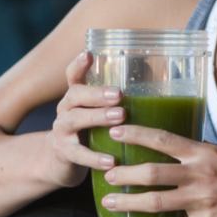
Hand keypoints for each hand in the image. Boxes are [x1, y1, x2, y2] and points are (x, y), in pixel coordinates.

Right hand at [42, 51, 124, 188]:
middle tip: (119, 94)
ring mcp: (62, 131)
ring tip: (120, 117)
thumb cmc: (88, 132)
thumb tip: (155, 81)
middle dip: (97, 93)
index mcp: (75, 97)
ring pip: (74, 120)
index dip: (79, 65)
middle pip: (75, 94)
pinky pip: (79, 154)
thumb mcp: (97, 113)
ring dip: (97, 117)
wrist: (61, 162)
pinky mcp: (64, 153)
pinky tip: (111, 161)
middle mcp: (65, 109)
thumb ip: (116, 101)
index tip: (89, 54)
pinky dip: (95, 157)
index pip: (73, 75)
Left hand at [98, 123, 216, 216]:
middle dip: (124, 174)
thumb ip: (199, 155)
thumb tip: (176, 149)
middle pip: (152, 173)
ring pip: (157, 202)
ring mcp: (203, 199)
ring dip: (130, 203)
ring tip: (111, 204)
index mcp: (202, 153)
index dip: (136, 135)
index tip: (114, 131)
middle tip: (105, 174)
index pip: (162, 139)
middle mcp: (200, 174)